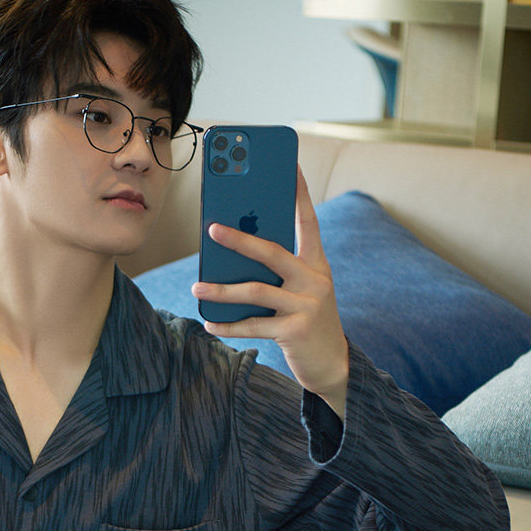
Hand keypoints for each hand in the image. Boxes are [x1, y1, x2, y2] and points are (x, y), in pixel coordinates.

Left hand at [192, 166, 348, 419]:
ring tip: (196, 289)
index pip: (307, 221)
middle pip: (273, 252)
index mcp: (316, 264)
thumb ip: (277, 272)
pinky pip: (254, 326)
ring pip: (257, 291)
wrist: (333, 364)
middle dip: (240, 239)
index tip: (288, 166)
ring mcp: (307, 306)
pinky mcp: (295, 332)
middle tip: (211, 229)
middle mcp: (315, 280)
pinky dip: (229, 326)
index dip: (299, 194)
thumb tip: (231, 257)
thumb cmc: (307, 319)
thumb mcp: (301, 290)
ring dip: (222, 290)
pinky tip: (210, 323)